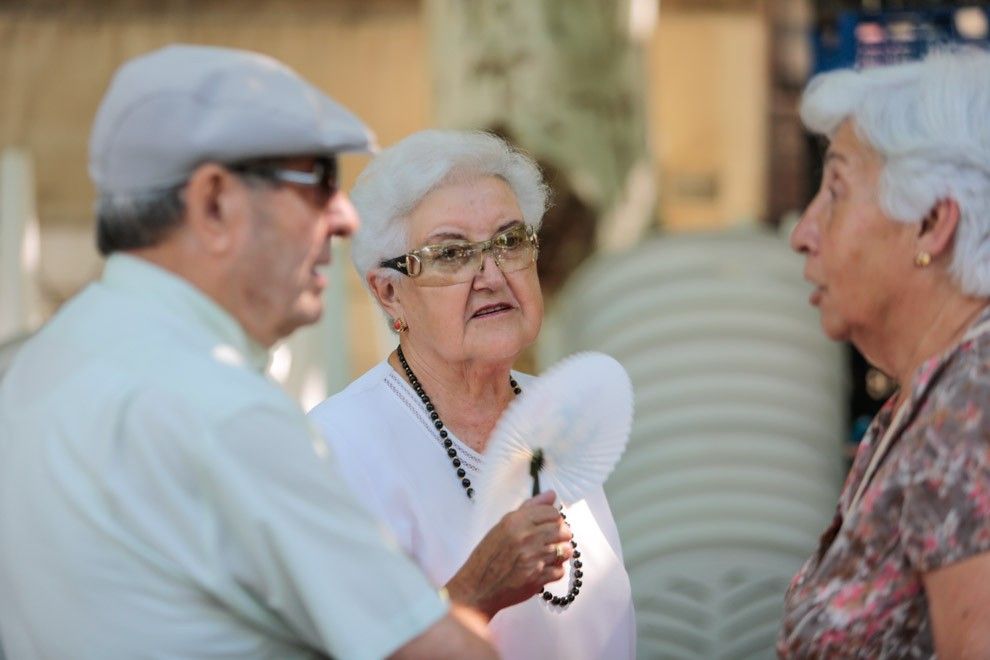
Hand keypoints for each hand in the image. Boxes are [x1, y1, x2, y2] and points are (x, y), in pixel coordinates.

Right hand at [444, 490, 573, 619]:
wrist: (476, 588)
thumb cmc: (488, 557)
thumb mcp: (503, 526)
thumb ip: (529, 509)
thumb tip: (551, 494)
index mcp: (516, 521)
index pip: (552, 512)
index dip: (554, 518)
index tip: (550, 525)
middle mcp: (526, 537)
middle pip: (562, 530)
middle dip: (561, 535)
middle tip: (552, 541)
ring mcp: (533, 559)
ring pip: (565, 550)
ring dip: (560, 553)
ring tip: (548, 555)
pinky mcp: (537, 578)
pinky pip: (560, 571)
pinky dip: (554, 571)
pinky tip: (543, 569)